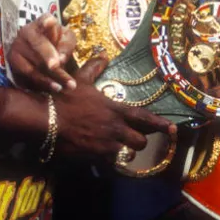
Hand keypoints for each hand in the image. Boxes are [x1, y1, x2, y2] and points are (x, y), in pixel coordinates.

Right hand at [8, 14, 76, 92]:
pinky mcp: (13, 61)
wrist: (42, 50)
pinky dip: (43, 82)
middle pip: (38, 43)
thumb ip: (67, 45)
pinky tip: (55, 87)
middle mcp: (27, 31)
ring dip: (51, 75)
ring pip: (34, 62)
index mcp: (43, 21)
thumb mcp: (67, 39)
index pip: (44, 19)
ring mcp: (17, 46)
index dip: (47, 22)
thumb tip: (61, 59)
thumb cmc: (58, 41)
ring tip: (66, 85)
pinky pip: (28, 74)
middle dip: (47, 55)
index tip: (50, 22)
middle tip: (56, 65)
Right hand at [52, 54, 175, 162]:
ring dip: (126, 153)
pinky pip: (109, 164)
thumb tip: (103, 55)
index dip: (160, 124)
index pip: (144, 118)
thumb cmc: (64, 97)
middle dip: (140, 141)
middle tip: (135, 137)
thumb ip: (94, 68)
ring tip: (120, 149)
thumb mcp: (80, 79)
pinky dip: (110, 163)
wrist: (46, 120)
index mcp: (115, 110)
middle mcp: (115, 129)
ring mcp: (105, 145)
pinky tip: (106, 159)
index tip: (173, 129)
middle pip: (140, 142)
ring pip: (127, 155)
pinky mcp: (93, 158)